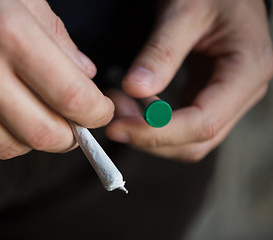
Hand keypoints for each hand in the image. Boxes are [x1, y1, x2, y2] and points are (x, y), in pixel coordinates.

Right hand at [0, 0, 113, 158]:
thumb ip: (61, 41)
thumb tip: (85, 78)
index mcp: (9, 33)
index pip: (71, 96)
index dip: (96, 112)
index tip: (100, 111)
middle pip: (43, 134)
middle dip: (70, 137)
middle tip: (75, 125)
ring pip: (10, 147)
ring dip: (35, 139)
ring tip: (38, 117)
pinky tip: (4, 119)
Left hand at [106, 0, 272, 161]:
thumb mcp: (184, 11)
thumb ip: (161, 52)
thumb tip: (135, 89)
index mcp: (247, 69)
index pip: (203, 122)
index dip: (158, 132)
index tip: (119, 128)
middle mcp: (243, 91)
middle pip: (196, 141)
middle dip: (150, 137)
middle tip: (114, 119)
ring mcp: (228, 97)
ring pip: (189, 139)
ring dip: (150, 133)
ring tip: (120, 108)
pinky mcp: (211, 95)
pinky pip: (184, 123)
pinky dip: (156, 123)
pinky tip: (135, 106)